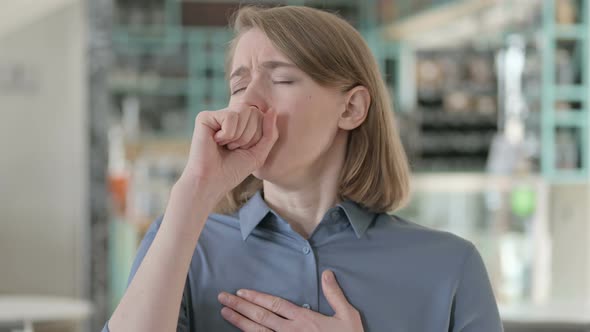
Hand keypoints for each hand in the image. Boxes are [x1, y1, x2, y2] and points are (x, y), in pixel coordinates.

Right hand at [179, 104, 278, 198]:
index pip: (262, 116)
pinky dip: (228, 134)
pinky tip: (215, 141)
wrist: (212, 182)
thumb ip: (270, 133)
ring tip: (226, 146)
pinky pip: (231, 116)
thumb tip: (272, 110)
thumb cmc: (233, 170)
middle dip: (249, 136)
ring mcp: (216, 115)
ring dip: (239, 136)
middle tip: (233, 149)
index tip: (244, 150)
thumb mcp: (259, 153)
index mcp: (241, 123)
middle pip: (254, 112)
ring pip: (243, 111)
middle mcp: (229, 116)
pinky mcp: (204, 117)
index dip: (258, 136)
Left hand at [218, 270, 363, 331]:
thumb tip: (326, 273)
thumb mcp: (347, 316)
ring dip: (239, 322)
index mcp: (304, 319)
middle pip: (260, 316)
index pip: (275, 304)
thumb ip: (334, 294)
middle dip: (239, 306)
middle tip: (222, 297)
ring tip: (224, 312)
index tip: (241, 292)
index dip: (256, 297)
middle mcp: (291, 331)